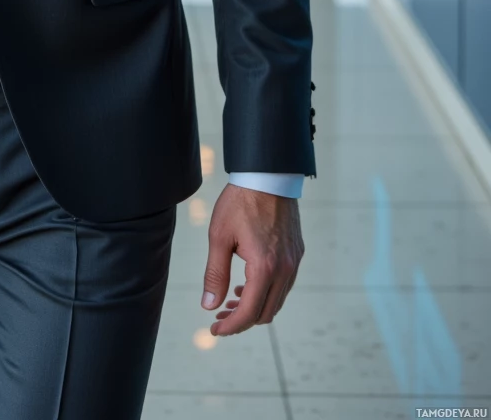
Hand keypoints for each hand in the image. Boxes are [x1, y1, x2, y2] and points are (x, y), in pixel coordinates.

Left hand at [200, 183, 303, 335]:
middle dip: (241, 320)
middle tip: (219, 316)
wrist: (268, 175)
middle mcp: (284, 269)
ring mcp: (293, 262)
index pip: (248, 312)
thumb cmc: (240, 202)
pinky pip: (284, 285)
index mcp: (264, 267)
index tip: (214, 330)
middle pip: (265, 313)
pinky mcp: (297, 253)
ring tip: (231, 300)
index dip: (230, 326)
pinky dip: (267, 292)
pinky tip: (249, 284)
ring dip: (255, 307)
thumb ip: (215, 274)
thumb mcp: (219, 236)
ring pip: (277, 301)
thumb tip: (209, 306)